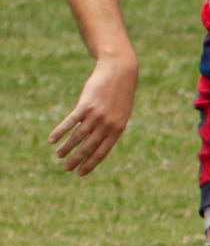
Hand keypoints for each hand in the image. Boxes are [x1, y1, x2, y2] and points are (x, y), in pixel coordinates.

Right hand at [49, 56, 136, 175]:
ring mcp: (96, 115)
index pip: (102, 152)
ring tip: (58, 155)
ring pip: (78, 136)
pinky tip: (52, 139)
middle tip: (66, 169)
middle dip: (76, 160)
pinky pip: (71, 122)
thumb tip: (98, 140)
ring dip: (67, 147)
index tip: (81, 173)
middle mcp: (107, 125)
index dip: (90, 163)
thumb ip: (110, 127)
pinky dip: (60, 131)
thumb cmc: (119, 94)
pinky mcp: (86, 105)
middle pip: (89, 147)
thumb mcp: (119, 113)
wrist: (119, 72)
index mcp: (117, 130)